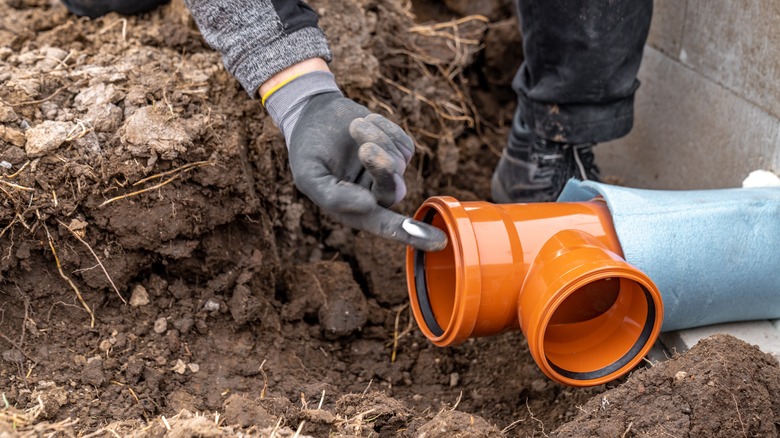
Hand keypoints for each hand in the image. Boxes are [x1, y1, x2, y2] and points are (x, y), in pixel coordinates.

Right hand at [287, 91, 446, 250]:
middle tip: (364, 148)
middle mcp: (375, 195)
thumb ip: (333, 196)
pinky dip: (385, 128)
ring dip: (376, 139)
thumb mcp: (308, 175)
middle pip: (393, 189)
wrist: (315, 113)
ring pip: (399, 161)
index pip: (383, 225)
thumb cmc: (308, 148)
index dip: (409, 234)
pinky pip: (404, 143)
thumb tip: (369, 206)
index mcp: (353, 210)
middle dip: (382, 166)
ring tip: (353, 126)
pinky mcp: (398, 150)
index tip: (437, 242)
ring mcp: (390, 172)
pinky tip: (365, 122)